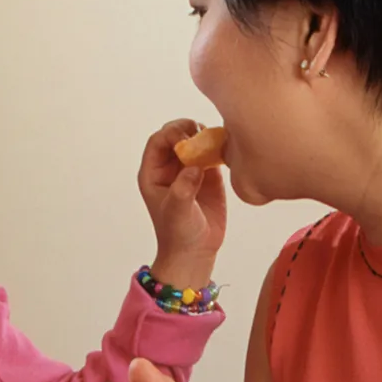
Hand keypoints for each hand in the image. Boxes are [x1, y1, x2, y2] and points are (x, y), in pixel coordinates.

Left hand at [138, 119, 226, 290]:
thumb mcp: (177, 212)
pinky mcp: (209, 175)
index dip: (171, 133)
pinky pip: (213, 153)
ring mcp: (189, 169)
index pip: (158, 141)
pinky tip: (227, 149)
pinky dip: (220, 147)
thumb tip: (194, 167)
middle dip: (188, 130)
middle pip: (177, 135)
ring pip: (196, 141)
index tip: (187, 137)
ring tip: (216, 142)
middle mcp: (170, 167)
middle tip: (202, 134)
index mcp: (153, 173)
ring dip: (205, 136)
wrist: (195, 252)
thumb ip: (183, 188)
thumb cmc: (178, 234)